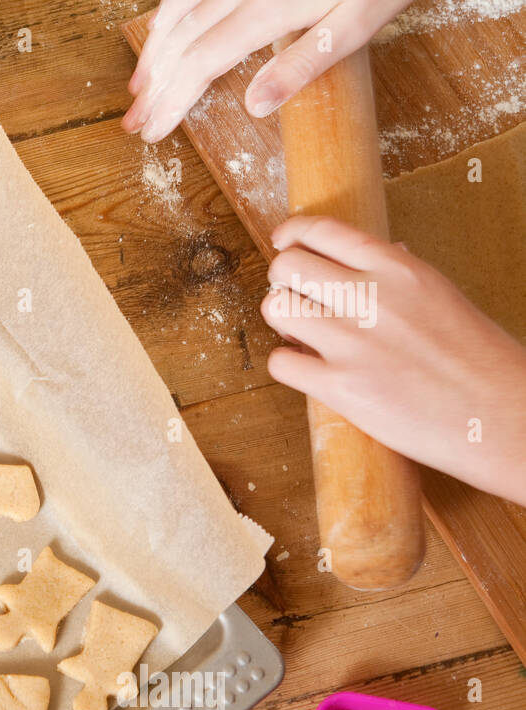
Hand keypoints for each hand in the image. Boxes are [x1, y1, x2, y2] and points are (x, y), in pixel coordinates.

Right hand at [124, 0, 411, 142]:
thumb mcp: (360, 22)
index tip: (153, 130)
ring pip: (179, 6)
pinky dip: (170, 8)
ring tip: (139, 82)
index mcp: (272, 7)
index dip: (173, 99)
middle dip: (153, 82)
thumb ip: (306, 62)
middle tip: (133, 119)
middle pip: (182, 37)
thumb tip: (254, 106)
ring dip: (154, 48)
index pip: (203, 62)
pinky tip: (163, 26)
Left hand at [261, 217, 525, 506]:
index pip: (322, 230)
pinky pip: (280, 363)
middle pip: (286, 266)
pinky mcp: (339, 387)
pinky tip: (311, 370)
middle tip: (298, 299)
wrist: (499, 415)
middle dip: (284, 282)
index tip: (284, 242)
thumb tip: (355, 264)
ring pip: (274, 308)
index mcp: (399, 268)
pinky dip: (288, 365)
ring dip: (282, 321)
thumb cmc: (477, 359)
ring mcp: (351, 342)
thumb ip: (393, 278)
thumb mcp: (438, 296)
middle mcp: (370, 297)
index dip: (292, 234)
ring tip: (304, 335)